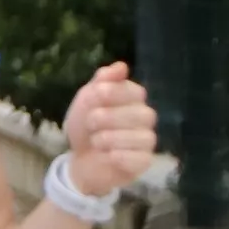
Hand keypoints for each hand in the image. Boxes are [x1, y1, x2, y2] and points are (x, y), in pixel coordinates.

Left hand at [62, 62, 158, 196]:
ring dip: (112, 138)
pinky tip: (107, 156)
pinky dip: (120, 157)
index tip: (95, 96)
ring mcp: (147, 140)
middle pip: (142, 114)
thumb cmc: (86, 126)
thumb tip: (121, 66)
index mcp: (134, 98)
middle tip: (90, 122)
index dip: (115, 93)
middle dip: (110, 117)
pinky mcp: (144, 162)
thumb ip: (102, 81)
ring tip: (96, 141)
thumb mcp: (87, 99)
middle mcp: (145, 117)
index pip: (136, 92)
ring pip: (143, 137)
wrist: (80, 159)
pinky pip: (140, 158)